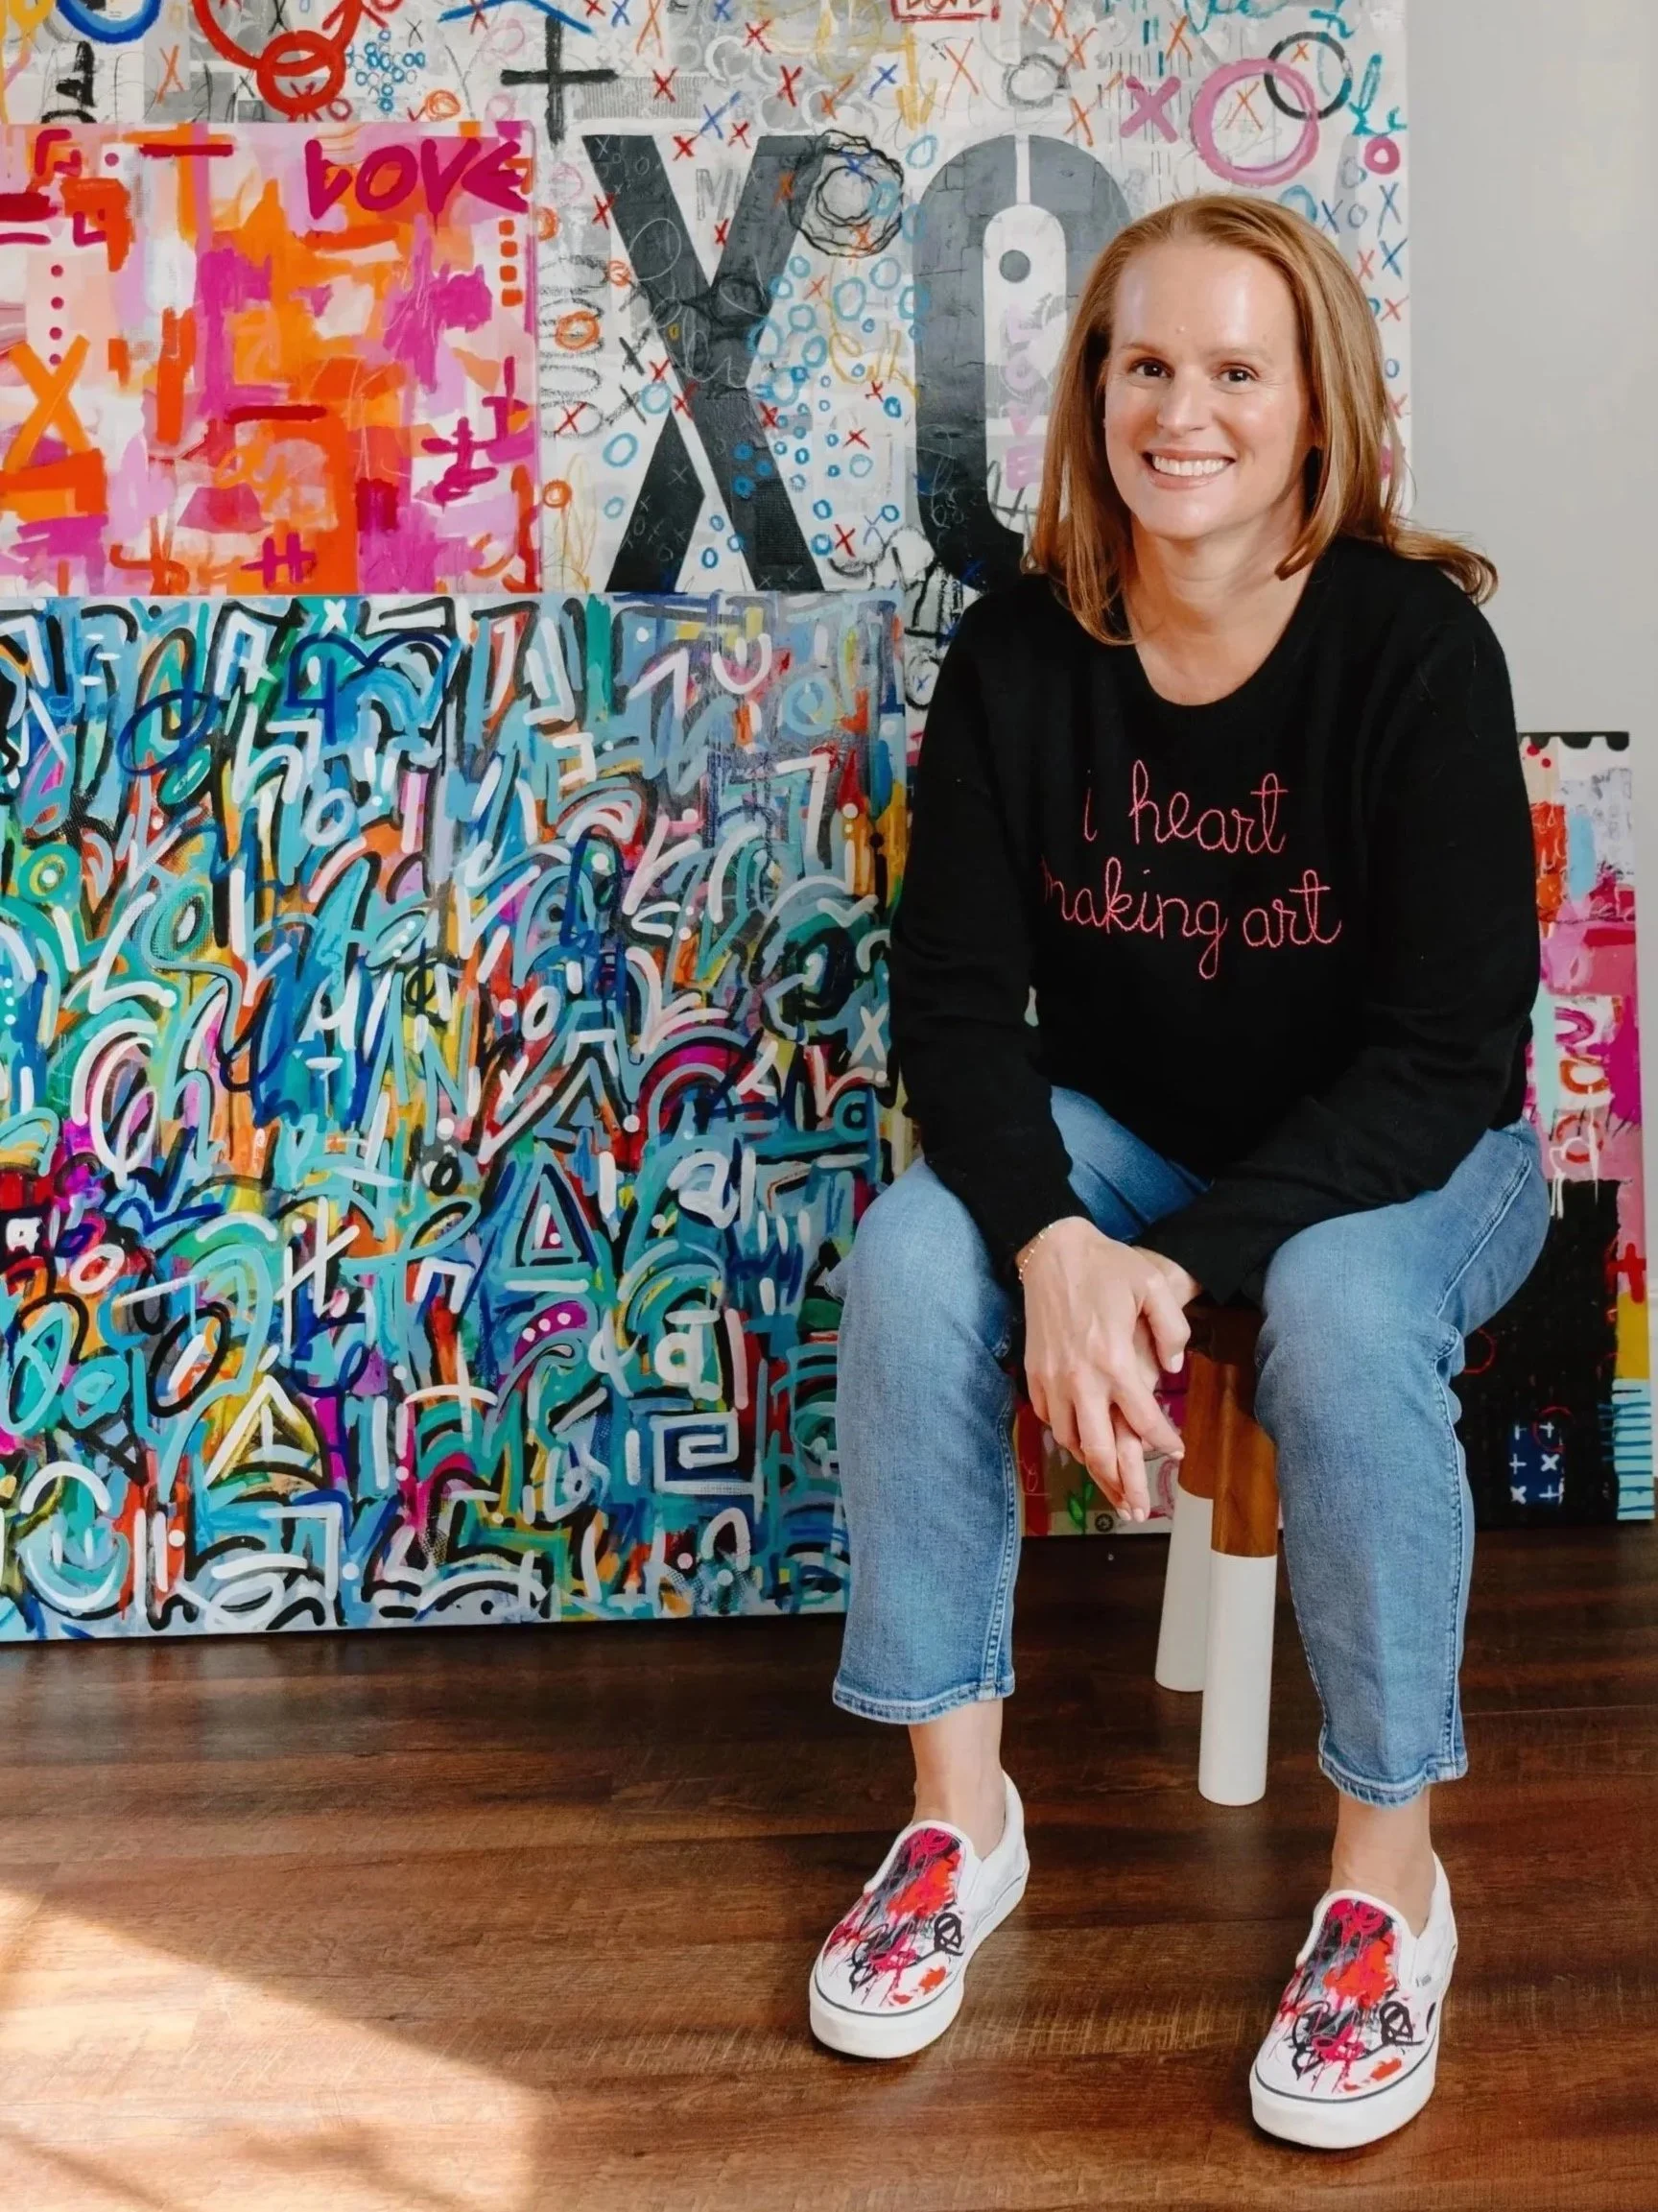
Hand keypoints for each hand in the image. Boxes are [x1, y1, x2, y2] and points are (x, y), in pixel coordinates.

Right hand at [1015, 1220, 1192, 1520]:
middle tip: (1138, 1509)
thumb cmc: (1106, 1265)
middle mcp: (1080, 1378)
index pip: (1144, 1419)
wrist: (1049, 1250)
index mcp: (1114, 1360)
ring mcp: (1053, 1379)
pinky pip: (1051, 1420)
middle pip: (1099, 1449)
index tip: (1178, 1453)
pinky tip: (1082, 1443)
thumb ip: (1172, 1329)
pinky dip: (1068, 1437)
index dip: (1164, 1442)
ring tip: (1110, 1488)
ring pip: (1071, 1440)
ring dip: (1092, 1467)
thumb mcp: (1153, 1285)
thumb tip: (1172, 1370)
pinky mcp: (1035, 1373)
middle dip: (1120, 1485)